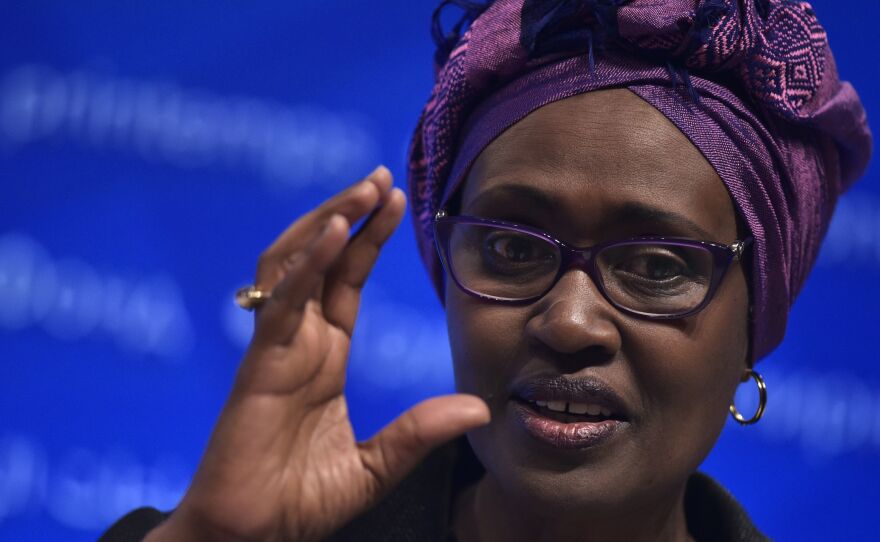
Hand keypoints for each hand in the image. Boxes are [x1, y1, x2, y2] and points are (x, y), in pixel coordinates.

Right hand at [146, 166, 489, 541]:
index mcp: (323, 356)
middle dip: (349, 215)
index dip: (368, 239)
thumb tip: (480, 409)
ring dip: (327, 223)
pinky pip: (281, 304)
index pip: (347, 280)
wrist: (250, 538)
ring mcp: (276, 349)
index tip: (397, 201)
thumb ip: (420, 432)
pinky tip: (334, 234)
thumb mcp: (377, 465)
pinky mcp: (259, 366)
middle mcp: (298, 342)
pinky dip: (305, 265)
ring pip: (294, 265)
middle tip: (381, 177)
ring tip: (362, 190)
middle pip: (322, 260)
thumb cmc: (300, 502)